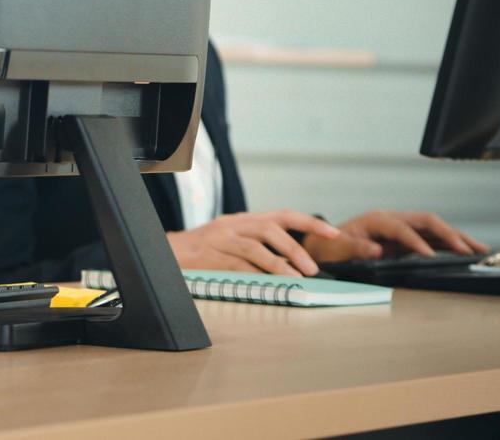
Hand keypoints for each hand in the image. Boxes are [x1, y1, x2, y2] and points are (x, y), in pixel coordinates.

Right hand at [166, 210, 340, 276]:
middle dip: (295, 248)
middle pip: (270, 229)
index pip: (282, 215)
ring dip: (279, 264)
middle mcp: (233, 225)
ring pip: (255, 247)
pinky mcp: (210, 256)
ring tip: (296, 279)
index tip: (334, 233)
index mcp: (243, 220)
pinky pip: (237, 265)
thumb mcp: (234, 245)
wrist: (165, 254)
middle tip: (312, 268)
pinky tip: (268, 284)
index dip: (309, 224)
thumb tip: (293, 265)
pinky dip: (256, 275)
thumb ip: (261, 251)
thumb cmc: (203, 252)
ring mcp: (220, 239)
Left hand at [302, 209, 488, 263]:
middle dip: (446, 232)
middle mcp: (391, 219)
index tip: (429, 255)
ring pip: (432, 227)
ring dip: (455, 236)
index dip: (415, 241)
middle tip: (465, 249)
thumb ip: (356, 248)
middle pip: (424, 220)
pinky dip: (448, 243)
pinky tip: (464, 250)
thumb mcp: (337, 248)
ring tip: (477, 248)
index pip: (400, 228)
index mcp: (375, 219)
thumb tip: (376, 250)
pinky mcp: (406, 238)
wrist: (325, 246)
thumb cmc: (330, 247)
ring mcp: (400, 227)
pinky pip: (431, 237)